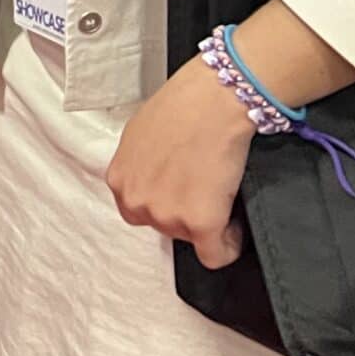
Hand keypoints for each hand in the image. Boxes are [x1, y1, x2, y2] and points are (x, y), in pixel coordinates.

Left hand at [105, 57, 256, 266]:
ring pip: (191, 238)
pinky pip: (215, 255)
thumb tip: (156, 179)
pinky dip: (228, 246)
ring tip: (218, 189)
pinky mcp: (201, 223)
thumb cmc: (182, 107)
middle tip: (203, 185)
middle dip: (185, 211)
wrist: (212, 100)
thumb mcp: (140, 136)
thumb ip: (141, 167)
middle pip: (165, 226)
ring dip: (207, 222)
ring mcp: (167, 215)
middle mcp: (137, 201)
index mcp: (119, 180)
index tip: (182, 190)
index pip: (139, 210)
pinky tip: (235, 225)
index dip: (164, 201)